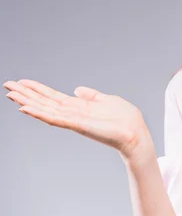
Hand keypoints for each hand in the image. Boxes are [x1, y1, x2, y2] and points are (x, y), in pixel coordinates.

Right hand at [3, 80, 152, 159]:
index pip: (53, 96)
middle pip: (45, 102)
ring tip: (12, 94)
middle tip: (7, 85)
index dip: (37, 89)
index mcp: (79, 107)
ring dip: (28, 101)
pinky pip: (55, 119)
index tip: (21, 82)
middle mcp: (73, 113)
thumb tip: (78, 89)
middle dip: (26, 94)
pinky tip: (26, 108)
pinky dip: (40, 114)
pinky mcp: (78, 125)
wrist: (135, 133)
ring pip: (45, 109)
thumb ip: (91, 95)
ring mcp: (74, 120)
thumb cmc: (124, 119)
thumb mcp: (106, 100)